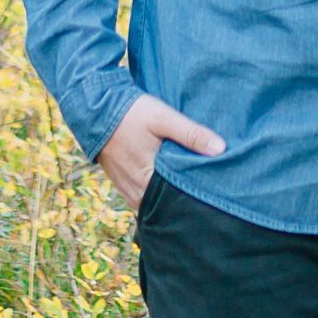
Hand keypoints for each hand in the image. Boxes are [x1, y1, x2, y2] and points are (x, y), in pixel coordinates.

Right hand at [95, 94, 225, 204]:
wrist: (96, 110)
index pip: (178, 202)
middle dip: (185, 204)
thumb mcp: (164, 118)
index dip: (197, 200)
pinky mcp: (123, 185)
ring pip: (154, 206)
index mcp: (147, 179)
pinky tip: (169, 191)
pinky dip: (156, 199)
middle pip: (166, 207)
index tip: (217, 198)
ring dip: (169, 202)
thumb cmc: (131, 113)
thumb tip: (221, 149)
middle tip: (209, 201)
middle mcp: (136, 192)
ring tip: (192, 197)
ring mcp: (128, 191)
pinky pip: (143, 201)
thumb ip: (191, 134)